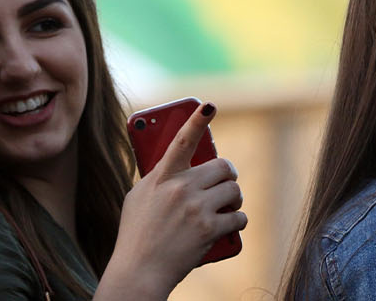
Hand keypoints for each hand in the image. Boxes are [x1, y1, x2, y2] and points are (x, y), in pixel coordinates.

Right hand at [106, 102, 246, 295]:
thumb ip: (158, 179)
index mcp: (161, 177)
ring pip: (234, 191)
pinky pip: (239, 217)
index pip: (181, 141)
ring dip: (234, 198)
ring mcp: (196, 209)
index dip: (196, 120)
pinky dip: (237, 222)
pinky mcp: (209, 229)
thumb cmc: (136, 235)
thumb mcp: (138, 198)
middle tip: (224, 184)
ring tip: (227, 206)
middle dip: (227, 176)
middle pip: (222, 167)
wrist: (139, 271)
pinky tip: (230, 226)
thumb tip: (178, 166)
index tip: (210, 105)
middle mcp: (180, 188)